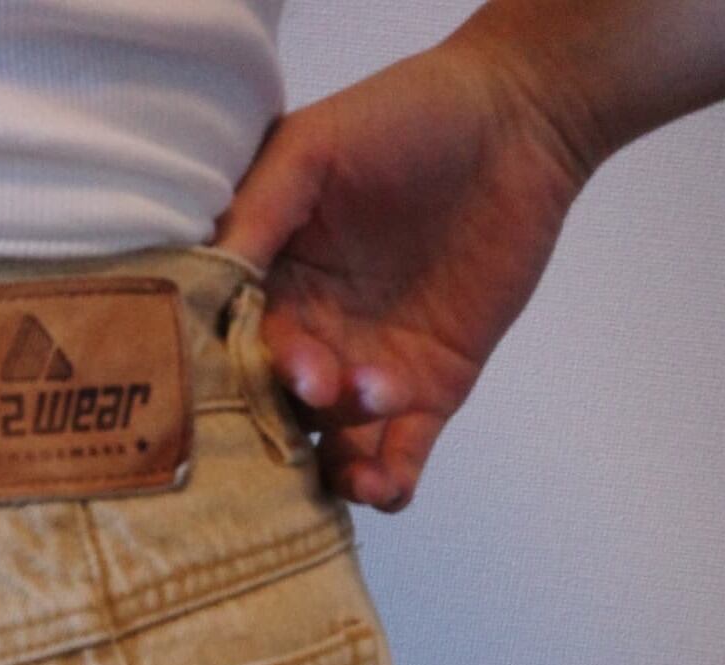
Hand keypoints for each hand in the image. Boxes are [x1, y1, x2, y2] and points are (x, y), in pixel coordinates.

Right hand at [209, 36, 593, 511]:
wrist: (516, 125)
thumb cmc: (405, 120)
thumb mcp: (311, 150)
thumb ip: (257, 213)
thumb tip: (207, 277)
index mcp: (273, 288)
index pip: (236, 349)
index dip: (240, 369)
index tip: (259, 366)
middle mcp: (312, 339)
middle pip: (279, 409)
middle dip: (292, 417)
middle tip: (320, 387)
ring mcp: (369, 373)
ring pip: (334, 448)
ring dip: (337, 467)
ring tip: (358, 455)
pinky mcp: (429, 394)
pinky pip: (399, 456)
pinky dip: (388, 484)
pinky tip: (385, 484)